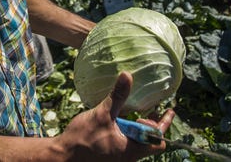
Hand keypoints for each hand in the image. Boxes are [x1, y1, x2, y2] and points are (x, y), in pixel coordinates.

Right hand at [56, 72, 173, 161]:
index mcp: (132, 150)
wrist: (62, 158)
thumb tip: (127, 75)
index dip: (163, 125)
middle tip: (147, 109)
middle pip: (148, 140)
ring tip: (131, 112)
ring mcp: (118, 158)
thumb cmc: (83, 140)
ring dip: (135, 127)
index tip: (168, 110)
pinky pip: (123, 143)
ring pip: (135, 141)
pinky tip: (116, 120)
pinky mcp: (109, 156)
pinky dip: (125, 131)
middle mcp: (128, 157)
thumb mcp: (103, 114)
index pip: (158, 141)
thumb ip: (118, 96)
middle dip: (149, 124)